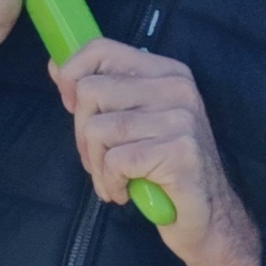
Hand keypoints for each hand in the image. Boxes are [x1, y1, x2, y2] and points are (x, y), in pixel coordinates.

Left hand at [50, 38, 264, 265]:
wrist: (209, 216)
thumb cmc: (165, 169)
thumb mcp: (138, 120)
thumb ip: (104, 92)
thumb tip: (56, 64)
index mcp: (168, 72)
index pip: (102, 49)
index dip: (72, 74)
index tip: (71, 105)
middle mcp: (177, 87)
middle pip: (91, 92)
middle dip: (83, 134)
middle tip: (101, 160)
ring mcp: (181, 118)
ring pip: (97, 129)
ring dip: (96, 165)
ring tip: (114, 179)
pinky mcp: (179, 151)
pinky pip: (115, 161)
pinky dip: (110, 183)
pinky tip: (124, 192)